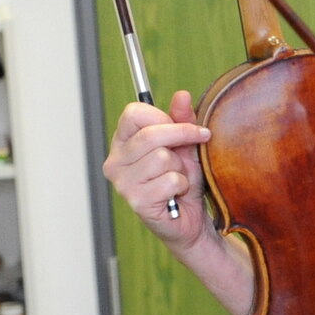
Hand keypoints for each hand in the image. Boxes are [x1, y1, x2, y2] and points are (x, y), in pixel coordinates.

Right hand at [102, 91, 210, 252]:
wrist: (190, 220)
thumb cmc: (183, 181)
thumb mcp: (185, 146)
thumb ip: (182, 120)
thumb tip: (182, 94)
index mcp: (123, 143)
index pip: (133, 113)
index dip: (164, 117)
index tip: (186, 127)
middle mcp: (116, 162)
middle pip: (150, 134)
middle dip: (182, 136)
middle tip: (199, 141)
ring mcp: (123, 183)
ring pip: (162, 158)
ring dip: (180, 168)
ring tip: (178, 179)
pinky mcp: (136, 201)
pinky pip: (169, 180)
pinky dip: (181, 186)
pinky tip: (175, 195)